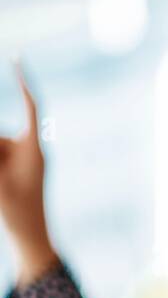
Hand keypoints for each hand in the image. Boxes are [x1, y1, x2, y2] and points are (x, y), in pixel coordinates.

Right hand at [0, 59, 55, 281]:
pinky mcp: (15, 168)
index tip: (17, 58)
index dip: (24, 83)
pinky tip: (1, 183)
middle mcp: (29, 150)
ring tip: (3, 185)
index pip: (30, 108)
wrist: (31, 239)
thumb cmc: (17, 212)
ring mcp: (22, 160)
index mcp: (34, 149)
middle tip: (2, 179)